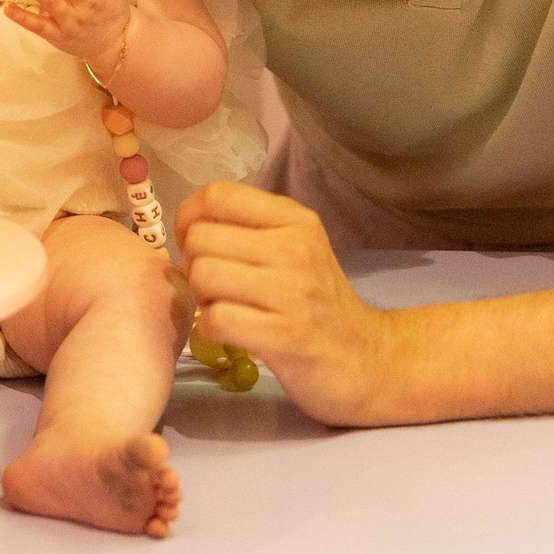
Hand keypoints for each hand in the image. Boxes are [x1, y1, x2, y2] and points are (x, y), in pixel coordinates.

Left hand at [177, 182, 390, 425]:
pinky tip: (230, 331)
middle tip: (213, 285)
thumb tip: (189, 220)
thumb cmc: (317, 301)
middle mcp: (294, 248)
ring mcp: (291, 292)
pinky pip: (215, 319)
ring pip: (203, 276)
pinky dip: (211, 329)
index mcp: (294, 219)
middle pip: (200, 238)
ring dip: (201, 297)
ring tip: (223, 307)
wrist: (364, 358)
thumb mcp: (295, 247)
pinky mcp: (283, 336)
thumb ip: (249, 227)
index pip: (217, 195)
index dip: (189, 217)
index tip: (195, 242)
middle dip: (192, 264)